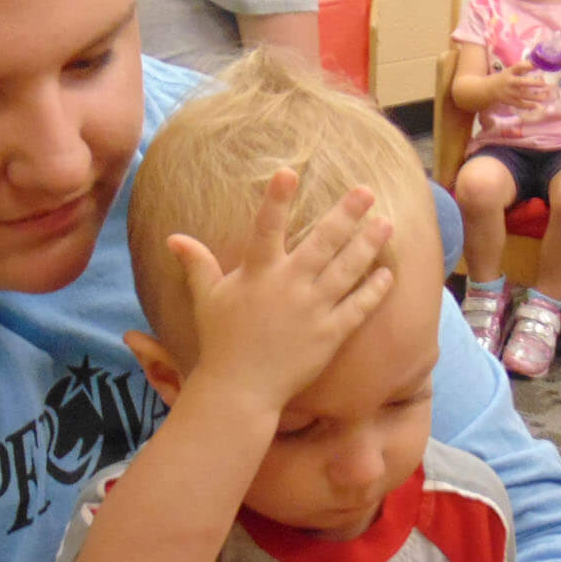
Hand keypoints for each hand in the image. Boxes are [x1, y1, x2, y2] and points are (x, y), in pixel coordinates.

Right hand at [173, 167, 393, 415]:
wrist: (240, 390)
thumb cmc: (221, 341)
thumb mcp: (206, 299)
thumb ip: (196, 264)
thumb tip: (173, 237)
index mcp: (258, 273)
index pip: (266, 227)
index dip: (276, 199)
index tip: (289, 171)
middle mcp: (288, 286)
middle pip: (322, 241)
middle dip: (346, 214)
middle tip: (366, 191)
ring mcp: (312, 310)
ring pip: (347, 269)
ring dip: (368, 244)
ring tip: (386, 223)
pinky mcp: (330, 335)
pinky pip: (357, 308)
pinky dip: (373, 291)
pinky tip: (387, 274)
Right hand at [486, 66, 550, 112]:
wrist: (486, 90)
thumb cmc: (502, 79)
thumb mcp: (510, 71)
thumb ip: (522, 68)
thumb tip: (538, 65)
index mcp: (509, 72)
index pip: (518, 67)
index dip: (527, 66)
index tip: (536, 65)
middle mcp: (509, 82)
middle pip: (522, 82)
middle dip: (533, 83)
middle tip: (544, 83)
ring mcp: (508, 92)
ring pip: (522, 95)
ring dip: (534, 97)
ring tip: (545, 96)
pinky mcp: (508, 101)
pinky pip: (519, 104)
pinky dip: (528, 106)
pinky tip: (536, 106)